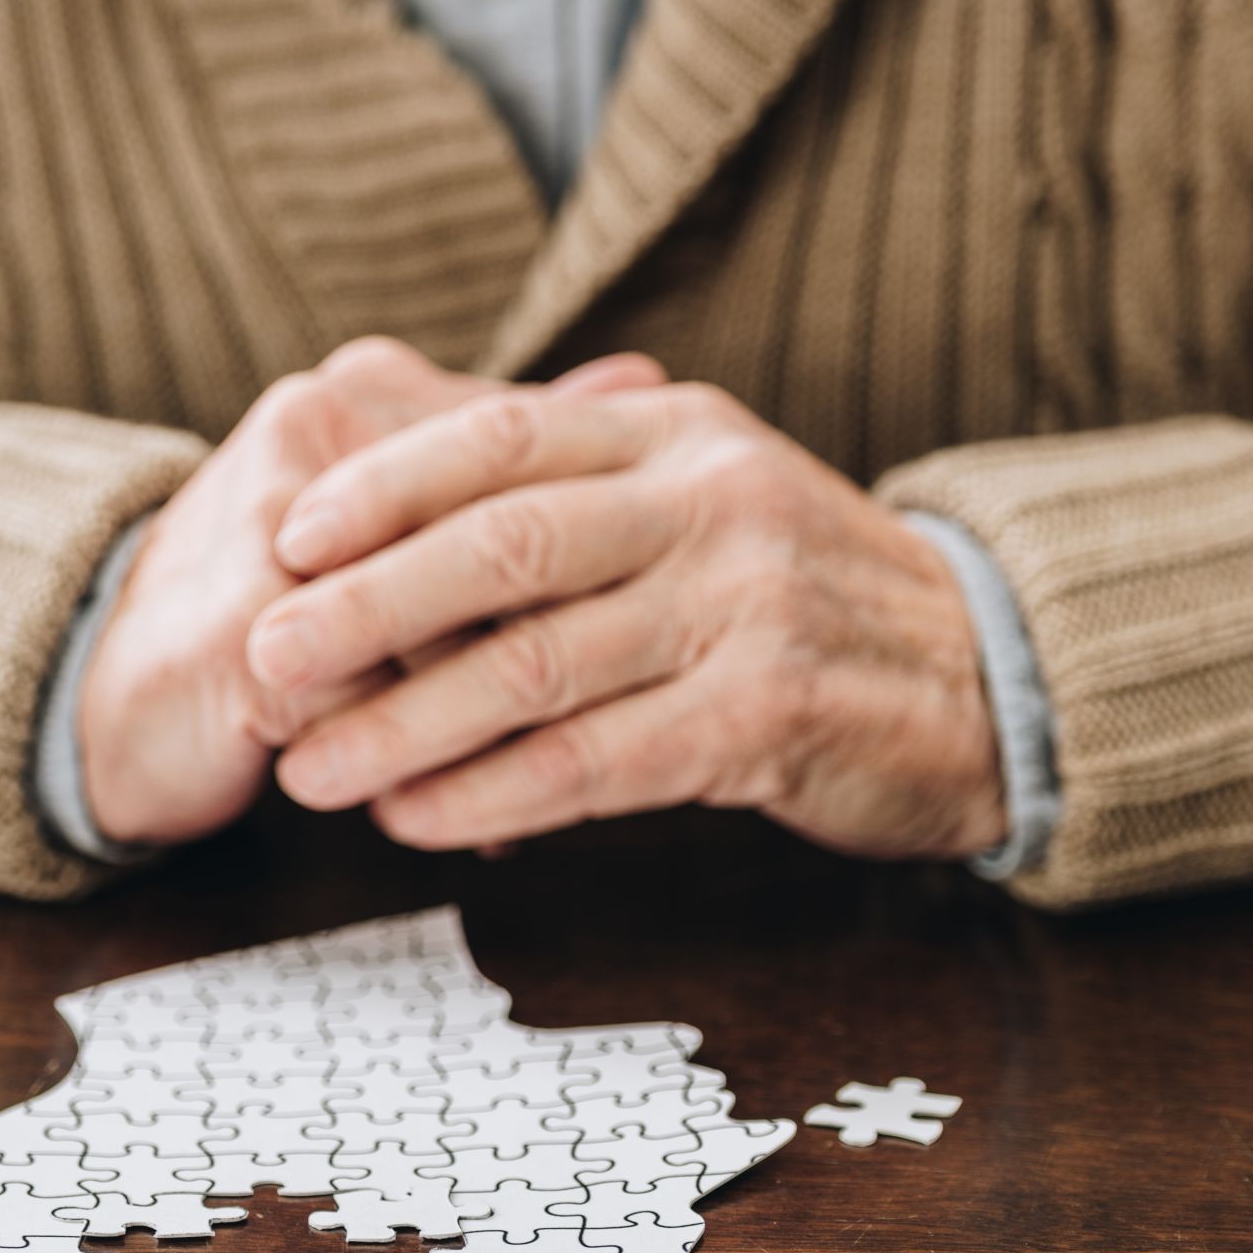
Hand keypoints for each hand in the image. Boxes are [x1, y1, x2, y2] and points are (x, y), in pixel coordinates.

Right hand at [77, 340, 665, 846]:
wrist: (102, 699)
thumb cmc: (268, 617)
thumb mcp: (393, 521)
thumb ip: (508, 455)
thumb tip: (645, 377)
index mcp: (366, 393)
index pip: (527, 470)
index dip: (588, 568)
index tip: (637, 637)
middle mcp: (317, 431)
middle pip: (502, 547)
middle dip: (554, 648)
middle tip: (622, 717)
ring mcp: (273, 526)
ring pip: (450, 631)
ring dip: (496, 721)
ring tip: (533, 783)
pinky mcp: (245, 635)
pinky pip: (380, 708)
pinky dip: (425, 770)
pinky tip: (449, 815)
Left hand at [245, 381, 1007, 859]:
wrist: (987, 677)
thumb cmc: (802, 595)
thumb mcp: (701, 501)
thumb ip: (575, 491)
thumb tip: (393, 488)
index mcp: (676, 434)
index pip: (501, 440)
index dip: (382, 486)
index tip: (284, 537)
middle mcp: (711, 502)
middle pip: (501, 546)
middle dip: (364, 609)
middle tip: (264, 661)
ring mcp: (746, 606)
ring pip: (535, 664)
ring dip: (404, 725)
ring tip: (312, 770)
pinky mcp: (767, 715)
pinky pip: (596, 760)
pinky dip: (491, 793)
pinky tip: (416, 818)